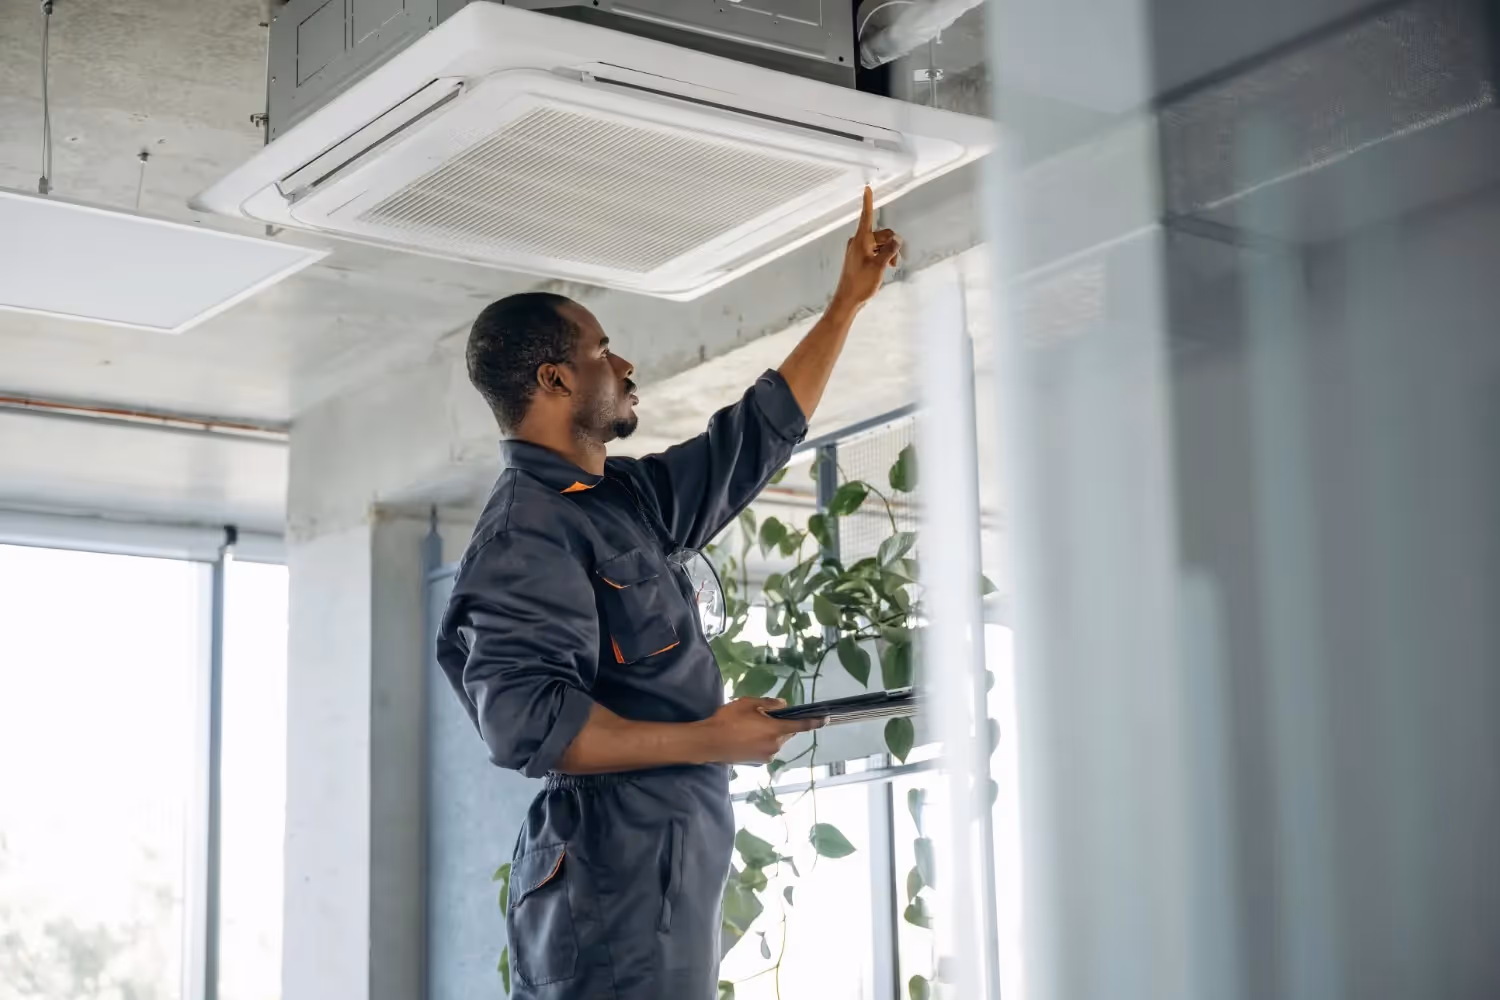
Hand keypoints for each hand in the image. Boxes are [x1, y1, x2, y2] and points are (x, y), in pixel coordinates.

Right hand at [696, 698, 825, 764]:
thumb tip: (783, 705)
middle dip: (780, 725)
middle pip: (786, 733)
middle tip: (763, 715)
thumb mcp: (748, 703)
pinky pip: (767, 749)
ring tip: (750, 726)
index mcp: (776, 730)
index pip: (801, 726)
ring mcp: (767, 756)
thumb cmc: (728, 719)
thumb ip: (769, 703)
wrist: (709, 742)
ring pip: (776, 741)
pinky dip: (762, 742)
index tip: (825, 719)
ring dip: (770, 733)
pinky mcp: (758, 762)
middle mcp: (775, 745)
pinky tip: (746, 737)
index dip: (815, 722)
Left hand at [831, 187, 902, 311]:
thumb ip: (889, 250)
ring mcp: (859, 250)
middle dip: (891, 244)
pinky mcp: (860, 258)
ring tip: (891, 267)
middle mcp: (859, 242)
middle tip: (895, 262)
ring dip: (888, 253)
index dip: (868, 202)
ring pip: (880, 244)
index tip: (867, 188)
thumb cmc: (861, 283)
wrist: (847, 300)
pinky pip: (875, 251)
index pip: (866, 216)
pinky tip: (886, 268)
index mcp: (860, 240)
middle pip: (881, 233)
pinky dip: (883, 257)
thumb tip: (897, 240)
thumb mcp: (879, 266)